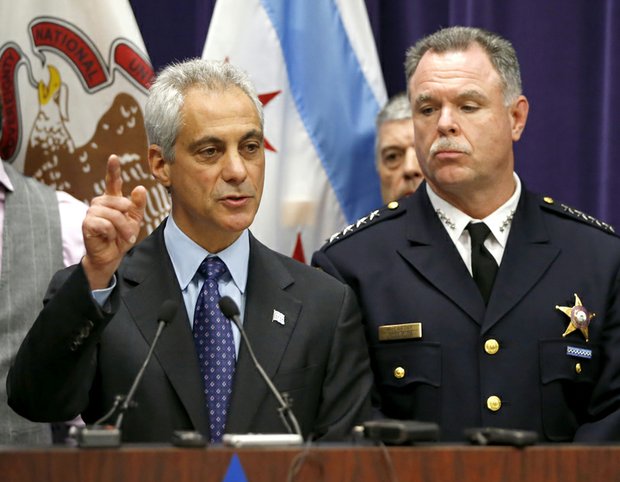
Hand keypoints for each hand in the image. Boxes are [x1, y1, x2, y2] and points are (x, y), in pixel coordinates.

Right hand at [82, 155, 146, 288]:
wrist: (111, 256)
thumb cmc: (121, 237)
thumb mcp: (135, 220)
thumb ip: (138, 205)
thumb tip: (140, 188)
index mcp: (112, 200)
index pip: (112, 182)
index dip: (113, 169)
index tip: (114, 157)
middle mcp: (100, 203)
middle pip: (121, 203)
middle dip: (128, 220)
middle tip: (129, 233)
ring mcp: (91, 212)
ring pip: (114, 215)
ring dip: (121, 228)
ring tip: (120, 237)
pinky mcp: (87, 223)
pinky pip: (105, 224)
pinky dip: (111, 233)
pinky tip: (107, 238)